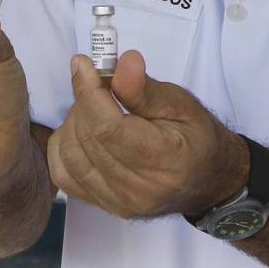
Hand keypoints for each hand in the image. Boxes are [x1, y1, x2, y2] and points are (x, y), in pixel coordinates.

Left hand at [47, 49, 247, 218]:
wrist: (206, 178)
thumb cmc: (196, 136)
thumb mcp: (180, 103)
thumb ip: (145, 88)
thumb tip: (124, 62)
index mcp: (164, 161)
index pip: (108, 128)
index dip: (88, 92)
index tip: (83, 64)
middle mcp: (138, 190)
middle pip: (87, 137)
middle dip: (84, 100)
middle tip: (97, 80)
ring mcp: (117, 202)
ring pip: (69, 153)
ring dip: (74, 120)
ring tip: (95, 105)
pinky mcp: (103, 205)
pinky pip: (63, 172)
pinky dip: (64, 144)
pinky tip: (83, 130)